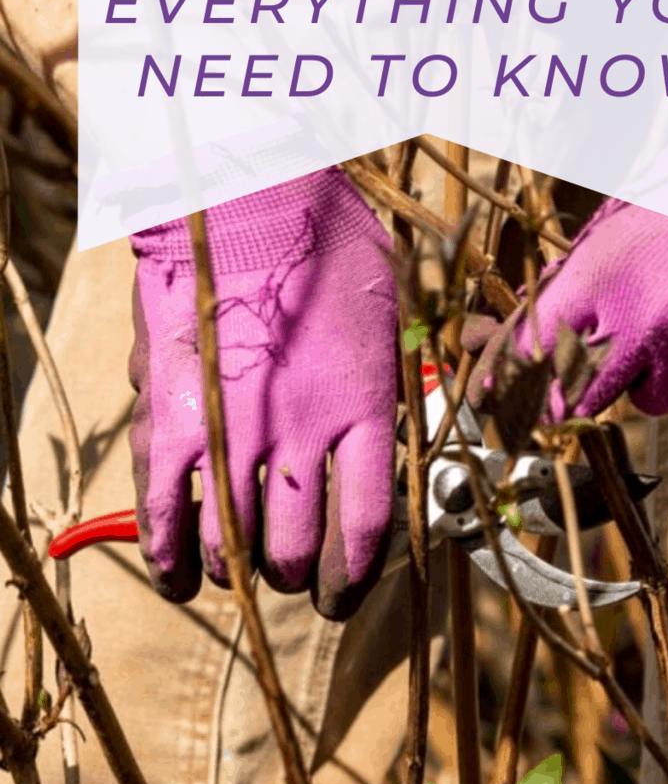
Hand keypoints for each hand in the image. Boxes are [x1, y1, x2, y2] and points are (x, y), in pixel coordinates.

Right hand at [128, 169, 397, 618]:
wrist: (246, 193)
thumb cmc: (326, 240)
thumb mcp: (385, 314)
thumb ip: (379, 388)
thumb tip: (371, 441)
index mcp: (366, 410)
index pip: (368, 529)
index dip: (354, 576)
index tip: (342, 590)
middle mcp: (304, 434)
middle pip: (298, 546)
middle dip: (294, 574)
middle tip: (288, 573)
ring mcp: (235, 433)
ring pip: (235, 542)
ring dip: (237, 568)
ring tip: (237, 572)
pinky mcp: (172, 424)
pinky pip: (167, 515)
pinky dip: (170, 556)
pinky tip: (179, 579)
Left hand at [468, 69, 667, 426]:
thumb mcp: (619, 222)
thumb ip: (570, 283)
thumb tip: (509, 337)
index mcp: (603, 274)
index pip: (529, 354)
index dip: (502, 384)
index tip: (488, 401)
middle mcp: (647, 320)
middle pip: (581, 397)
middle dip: (575, 392)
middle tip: (588, 373)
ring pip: (654, 404)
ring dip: (657, 379)